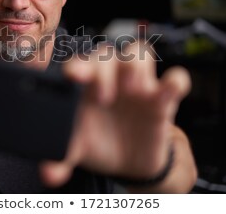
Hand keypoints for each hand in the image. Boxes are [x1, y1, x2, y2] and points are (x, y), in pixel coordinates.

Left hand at [40, 42, 193, 190]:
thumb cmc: (99, 145)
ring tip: (135, 89)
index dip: (78, 66)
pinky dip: (176, 80)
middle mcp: (111, 80)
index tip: (75, 77)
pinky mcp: (162, 99)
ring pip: (140, 53)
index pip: (80, 65)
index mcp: (85, 88)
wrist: (129, 163)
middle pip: (107, 54)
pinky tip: (169, 90)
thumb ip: (61, 158)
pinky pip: (175, 79)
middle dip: (105, 68)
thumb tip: (49, 172)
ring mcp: (137, 86)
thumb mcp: (78, 150)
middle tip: (104, 96)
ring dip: (137, 64)